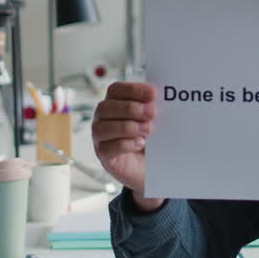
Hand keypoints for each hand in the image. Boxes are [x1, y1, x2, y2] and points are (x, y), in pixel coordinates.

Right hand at [92, 81, 164, 212]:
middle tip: (153, 113)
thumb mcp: (154, 120)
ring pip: (102, 127)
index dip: (133, 90)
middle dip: (131, 108)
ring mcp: (100, 138)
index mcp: (115, 103)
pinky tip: (140, 144)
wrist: (152, 167)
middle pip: (106, 107)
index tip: (153, 94)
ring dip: (127, 127)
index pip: (115, 90)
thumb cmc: (151, 139)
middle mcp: (103, 118)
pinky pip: (106, 148)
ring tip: (148, 130)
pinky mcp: (104, 156)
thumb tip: (157, 100)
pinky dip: (125, 144)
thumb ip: (153, 108)